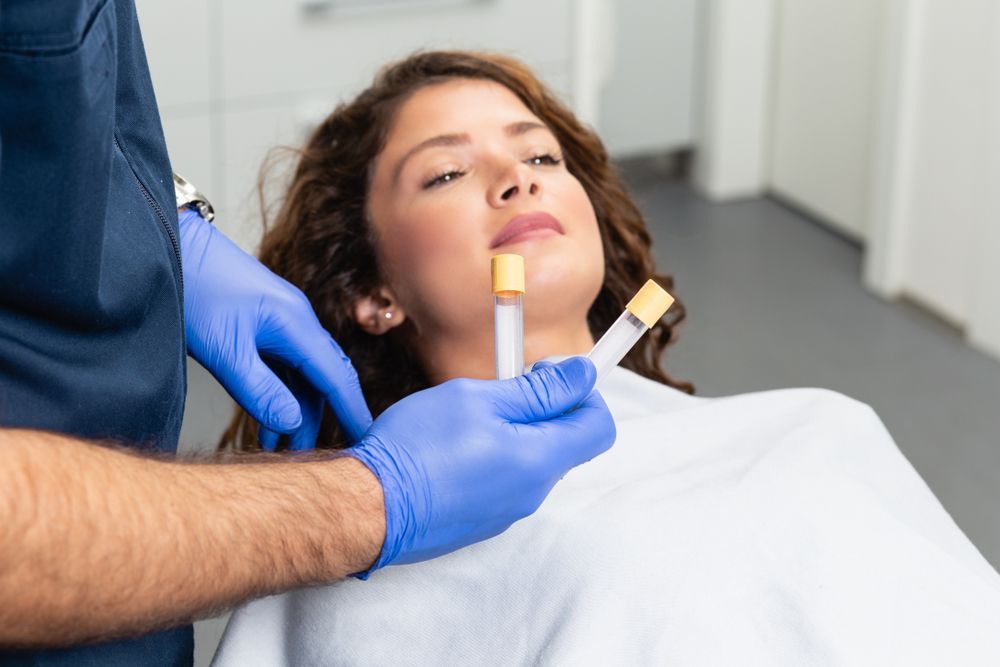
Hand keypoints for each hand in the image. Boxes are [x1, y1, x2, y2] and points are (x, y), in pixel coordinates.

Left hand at [178, 210, 372, 446]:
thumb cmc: (194, 290)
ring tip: (276, 447)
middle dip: (320, 419)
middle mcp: (296, 322)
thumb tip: (292, 423)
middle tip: (307, 458)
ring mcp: (280, 321)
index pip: (336, 376)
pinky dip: (280, 393)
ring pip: (301, 374)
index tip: (366, 441)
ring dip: (294, 410)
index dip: (352, 411)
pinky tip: (265, 417)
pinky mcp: (262, 323)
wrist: (168, 246)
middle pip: (322, 378)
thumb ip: (259, 389)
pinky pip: (283, 364)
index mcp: (295, 324)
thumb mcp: (224, 349)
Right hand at [348, 356, 615, 575]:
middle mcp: (532, 493)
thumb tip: (582, 374)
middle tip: (500, 388)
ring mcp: (506, 512)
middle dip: (542, 408)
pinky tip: (451, 446)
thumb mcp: (480, 400)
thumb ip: (538, 390)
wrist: (367, 508)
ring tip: (467, 417)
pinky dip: (491, 456)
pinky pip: (503, 480)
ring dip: (512, 431)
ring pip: (530, 459)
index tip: (549, 372)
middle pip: (564, 442)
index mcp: (540, 460)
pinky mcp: (481, 521)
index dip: (582, 392)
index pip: (599, 426)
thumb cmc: (418, 448)